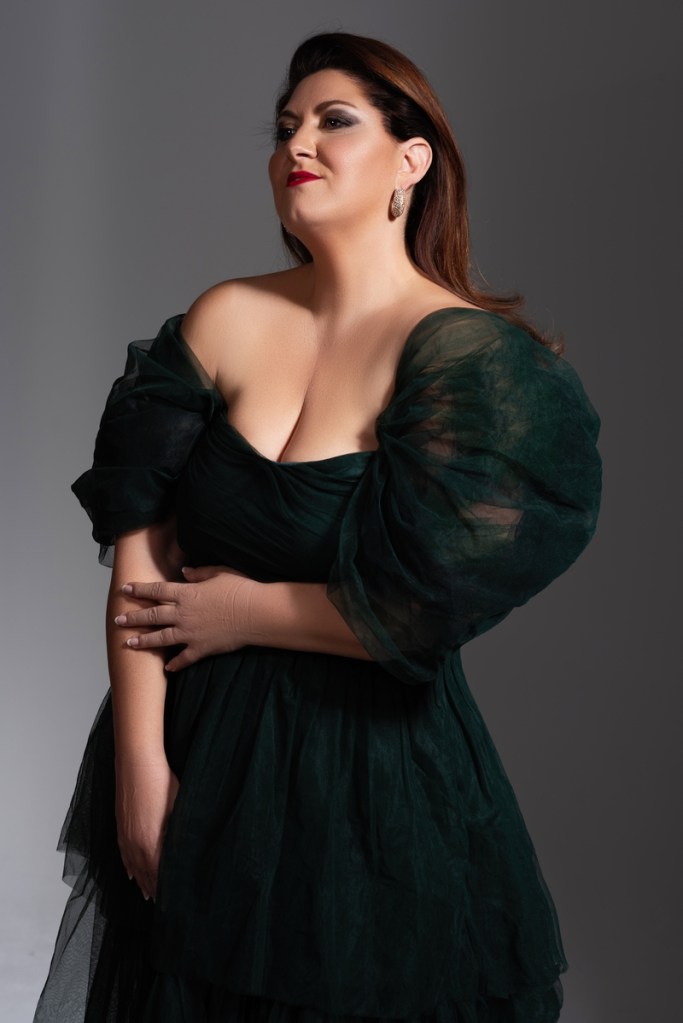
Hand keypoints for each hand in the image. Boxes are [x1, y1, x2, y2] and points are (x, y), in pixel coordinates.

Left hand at [114, 565, 257, 669]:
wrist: (256, 613)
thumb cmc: (241, 589)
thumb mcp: (220, 573)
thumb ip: (199, 573)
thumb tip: (184, 572)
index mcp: (187, 593)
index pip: (157, 590)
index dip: (139, 589)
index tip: (125, 589)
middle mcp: (183, 613)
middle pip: (152, 615)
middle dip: (133, 617)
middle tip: (118, 620)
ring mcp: (191, 633)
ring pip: (161, 638)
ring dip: (144, 641)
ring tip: (130, 643)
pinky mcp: (202, 648)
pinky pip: (184, 658)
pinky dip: (175, 663)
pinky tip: (167, 667)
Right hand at [115, 752, 178, 900]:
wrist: (137, 762)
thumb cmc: (161, 781)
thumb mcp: (179, 809)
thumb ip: (180, 834)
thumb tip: (186, 852)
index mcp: (152, 842)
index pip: (159, 875)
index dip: (166, 890)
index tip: (174, 904)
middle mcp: (135, 844)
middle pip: (146, 875)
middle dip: (155, 890)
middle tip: (165, 908)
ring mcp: (125, 835)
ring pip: (134, 867)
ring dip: (142, 882)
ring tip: (149, 896)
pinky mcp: (121, 826)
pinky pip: (123, 855)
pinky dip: (129, 867)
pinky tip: (131, 875)